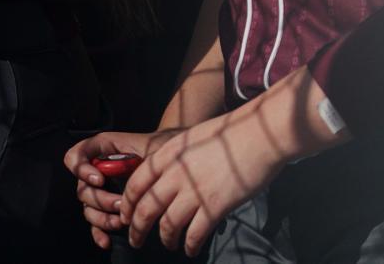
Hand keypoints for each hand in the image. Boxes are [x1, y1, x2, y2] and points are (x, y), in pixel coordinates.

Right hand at [64, 129, 173, 249]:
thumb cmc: (158, 151)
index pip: (75, 156)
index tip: (100, 179)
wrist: (167, 164)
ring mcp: (99, 191)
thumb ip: (139, 151)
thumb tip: (132, 167)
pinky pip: (94, 224)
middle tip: (120, 204)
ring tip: (121, 222)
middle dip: (101, 200)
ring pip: (88, 209)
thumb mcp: (150, 145)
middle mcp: (95, 171)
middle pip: (83, 188)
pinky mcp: (105, 210)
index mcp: (101, 149)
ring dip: (102, 218)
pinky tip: (107, 241)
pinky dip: (99, 233)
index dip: (81, 168)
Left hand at [120, 103, 285, 255]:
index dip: (128, 203)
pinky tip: (191, 249)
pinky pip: (194, 234)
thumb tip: (165, 179)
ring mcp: (194, 190)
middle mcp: (176, 173)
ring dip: (165, 239)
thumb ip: (175, 158)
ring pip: (167, 224)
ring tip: (169, 244)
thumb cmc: (227, 134)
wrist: (257, 134)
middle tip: (136, 239)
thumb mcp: (191, 139)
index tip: (127, 216)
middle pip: (146, 207)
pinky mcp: (214, 206)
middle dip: (137, 228)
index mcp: (168, 154)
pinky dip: (189, 245)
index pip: (137, 183)